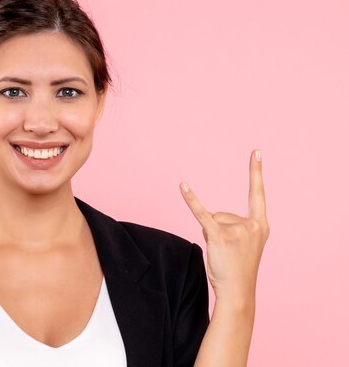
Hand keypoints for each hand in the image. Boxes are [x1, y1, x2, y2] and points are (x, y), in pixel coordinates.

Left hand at [180, 149, 269, 302]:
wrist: (237, 292)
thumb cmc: (237, 269)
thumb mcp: (241, 243)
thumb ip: (230, 225)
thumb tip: (209, 216)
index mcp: (261, 225)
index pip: (258, 193)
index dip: (255, 172)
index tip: (255, 151)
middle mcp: (251, 225)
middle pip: (221, 214)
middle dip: (218, 230)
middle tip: (226, 252)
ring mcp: (237, 230)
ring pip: (211, 220)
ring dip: (210, 235)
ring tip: (221, 253)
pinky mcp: (220, 235)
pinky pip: (201, 213)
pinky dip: (190, 200)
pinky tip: (182, 185)